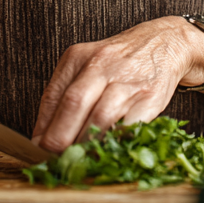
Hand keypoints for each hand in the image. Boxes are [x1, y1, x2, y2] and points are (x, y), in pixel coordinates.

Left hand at [31, 16, 203, 152]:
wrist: (163, 43)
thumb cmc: (118, 62)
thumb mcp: (85, 65)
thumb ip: (62, 95)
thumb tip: (42, 136)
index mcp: (78, 57)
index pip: (53, 96)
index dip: (44, 127)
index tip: (39, 148)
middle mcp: (101, 65)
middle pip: (75, 103)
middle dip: (61, 138)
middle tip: (55, 158)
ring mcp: (127, 81)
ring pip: (101, 118)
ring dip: (87, 144)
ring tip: (80, 159)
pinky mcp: (150, 97)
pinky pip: (128, 126)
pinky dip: (115, 142)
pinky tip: (107, 151)